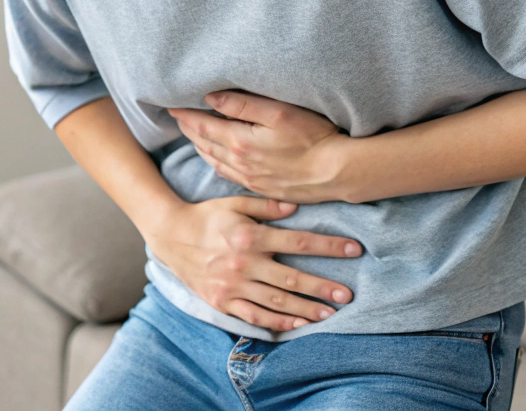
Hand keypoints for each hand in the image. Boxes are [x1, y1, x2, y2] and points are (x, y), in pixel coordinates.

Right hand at [141, 194, 360, 331]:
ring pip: (276, 301)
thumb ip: (266, 204)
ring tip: (329, 314)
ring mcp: (233, 285)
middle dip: (322, 286)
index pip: (299, 241)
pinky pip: (254, 316)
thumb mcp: (234, 201)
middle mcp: (244, 263)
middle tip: (348, 294)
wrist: (170, 235)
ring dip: (305, 308)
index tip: (354, 249)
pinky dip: (276, 322)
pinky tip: (297, 325)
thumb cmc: (207, 215)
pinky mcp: (223, 302)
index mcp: (251, 235)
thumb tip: (297, 206)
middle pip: (292, 277)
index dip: (329, 246)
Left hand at [168, 91, 351, 202]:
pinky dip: (215, 164)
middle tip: (176, 118)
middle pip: (205, 144)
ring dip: (199, 147)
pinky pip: (228, 175)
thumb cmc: (312, 137)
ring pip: (214, 161)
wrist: (337, 172)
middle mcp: (239, 163)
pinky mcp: (262, 188)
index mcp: (240, 142)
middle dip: (188, 129)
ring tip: (191, 135)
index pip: (203, 126)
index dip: (185, 115)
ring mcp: (250, 178)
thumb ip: (242, 104)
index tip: (171, 106)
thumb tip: (210, 97)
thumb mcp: (278, 112)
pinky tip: (215, 160)